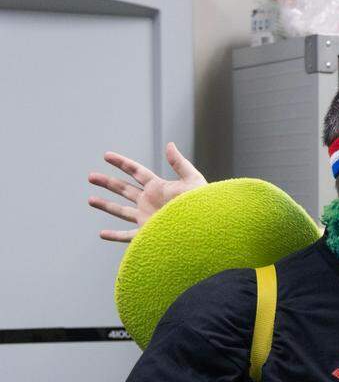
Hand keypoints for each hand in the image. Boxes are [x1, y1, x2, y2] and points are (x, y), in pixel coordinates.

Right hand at [88, 142, 206, 241]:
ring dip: (106, 205)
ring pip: (121, 211)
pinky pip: (127, 236)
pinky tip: (102, 234)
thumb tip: (170, 144)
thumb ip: (180, 163)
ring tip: (90, 199)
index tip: (106, 155)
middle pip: (124, 190)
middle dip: (108, 182)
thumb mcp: (193, 180)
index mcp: (159, 188)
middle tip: (91, 176)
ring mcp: (148, 219)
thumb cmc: (202, 205)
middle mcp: (151, 202)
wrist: (204, 230)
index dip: (121, 163)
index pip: (136, 172)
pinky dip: (114, 236)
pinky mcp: (148, 235)